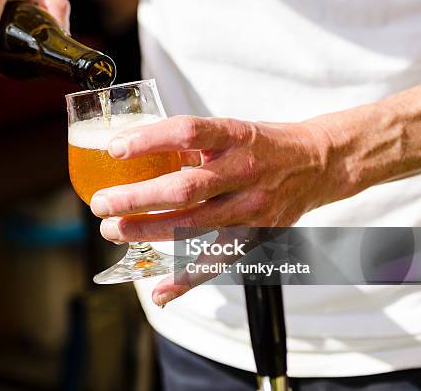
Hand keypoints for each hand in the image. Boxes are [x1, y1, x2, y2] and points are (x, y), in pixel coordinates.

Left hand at [89, 115, 340, 304]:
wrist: (319, 164)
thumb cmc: (263, 144)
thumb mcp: (231, 128)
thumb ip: (190, 141)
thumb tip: (132, 149)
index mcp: (235, 136)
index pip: (188, 132)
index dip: (149, 140)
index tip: (114, 149)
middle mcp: (245, 172)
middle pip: (184, 188)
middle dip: (136, 198)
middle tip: (101, 203)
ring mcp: (252, 208)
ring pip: (193, 226)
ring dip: (148, 232)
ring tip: (113, 231)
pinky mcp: (256, 236)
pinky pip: (217, 262)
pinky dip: (186, 280)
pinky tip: (160, 292)